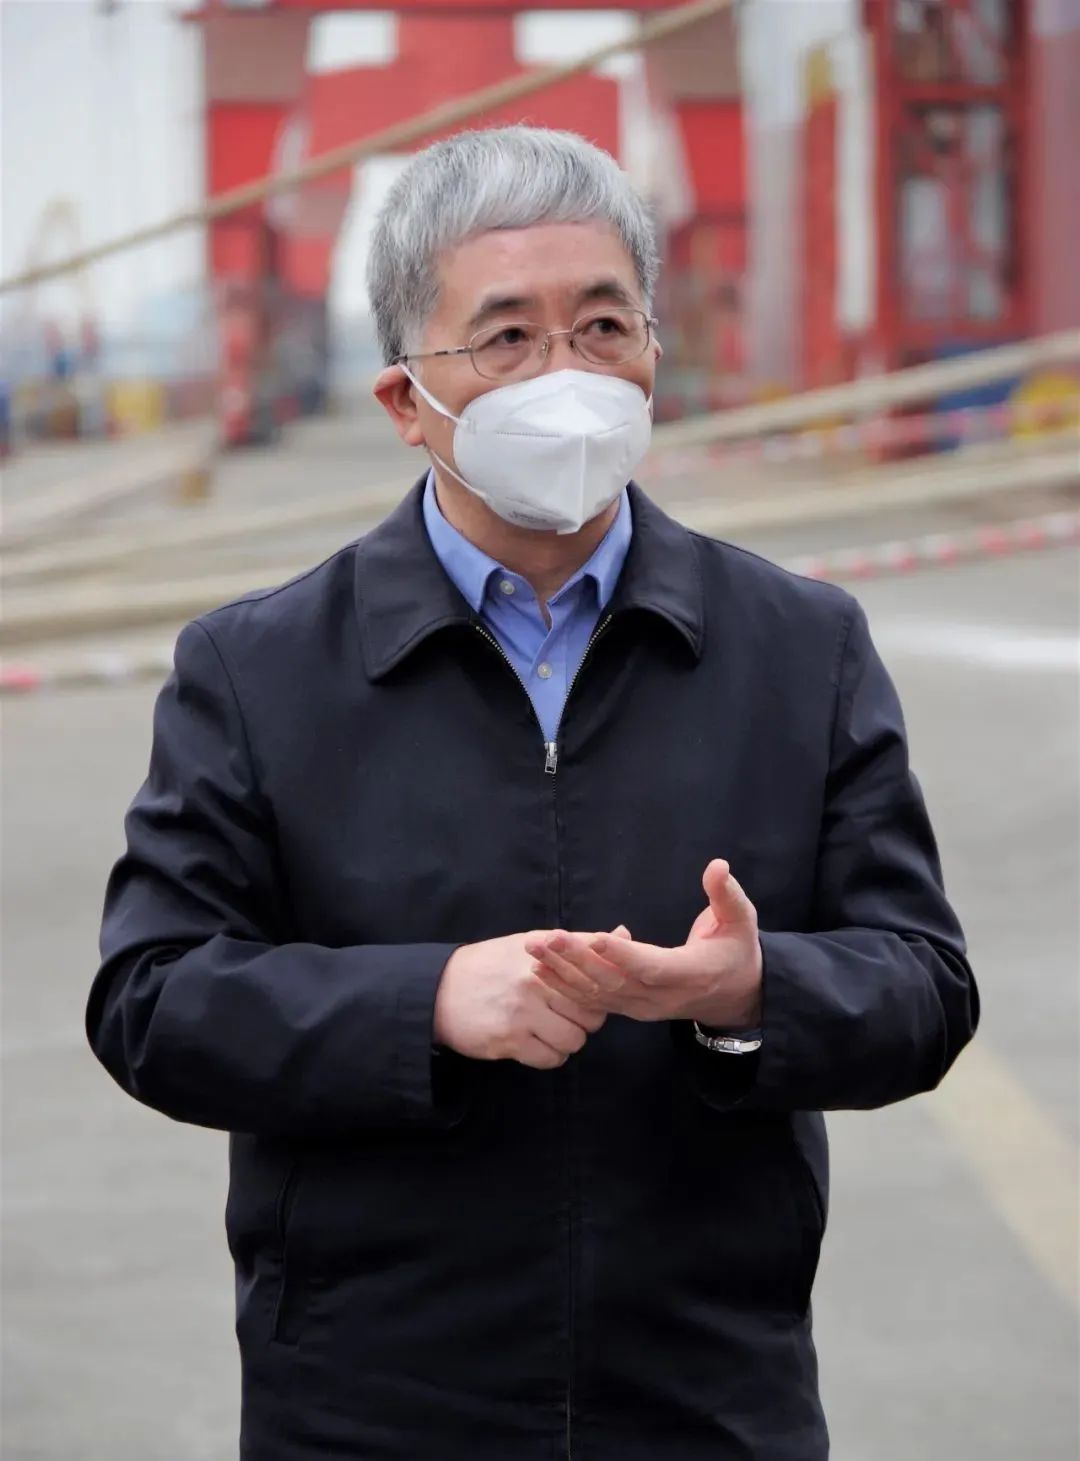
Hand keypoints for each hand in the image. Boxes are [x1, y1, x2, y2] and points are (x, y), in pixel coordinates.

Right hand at [433, 929, 628, 1070]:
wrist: (439, 990)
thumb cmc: (491, 965)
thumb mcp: (531, 943)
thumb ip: (578, 942)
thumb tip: (623, 933)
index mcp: (544, 954)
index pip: (594, 975)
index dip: (600, 991)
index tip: (591, 995)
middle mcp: (535, 981)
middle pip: (590, 1014)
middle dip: (585, 1020)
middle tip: (567, 1015)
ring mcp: (522, 1012)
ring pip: (573, 1040)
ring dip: (566, 1040)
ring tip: (550, 1030)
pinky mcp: (509, 1040)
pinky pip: (550, 1059)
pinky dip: (548, 1055)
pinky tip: (536, 1043)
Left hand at [525, 860, 762, 1027]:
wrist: (732, 996)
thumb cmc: (736, 951)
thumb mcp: (741, 921)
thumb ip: (726, 895)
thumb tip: (717, 866)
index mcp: (689, 973)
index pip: (652, 967)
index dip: (624, 955)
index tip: (596, 936)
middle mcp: (660, 997)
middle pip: (614, 982)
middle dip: (579, 960)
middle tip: (548, 938)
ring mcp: (641, 1007)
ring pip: (597, 994)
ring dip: (562, 972)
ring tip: (533, 949)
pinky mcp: (628, 1008)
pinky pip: (593, 1001)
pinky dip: (564, 986)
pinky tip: (539, 970)